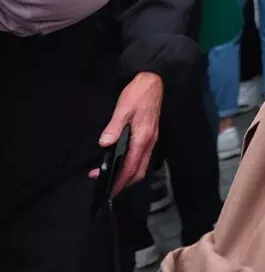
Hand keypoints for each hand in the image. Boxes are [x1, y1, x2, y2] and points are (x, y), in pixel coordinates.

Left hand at [89, 72, 162, 195]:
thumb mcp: (123, 109)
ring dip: (128, 174)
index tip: (109, 189)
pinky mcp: (150, 136)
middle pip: (139, 171)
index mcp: (142, 138)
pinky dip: (131, 165)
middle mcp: (149, 142)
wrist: (153, 81)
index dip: (121, 180)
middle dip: (124, 182)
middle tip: (107, 187)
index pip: (132, 166)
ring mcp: (151, 139)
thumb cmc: (138, 94)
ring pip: (141, 165)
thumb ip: (114, 127)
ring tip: (111, 176)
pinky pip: (142, 157)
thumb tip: (104, 143)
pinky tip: (121, 162)